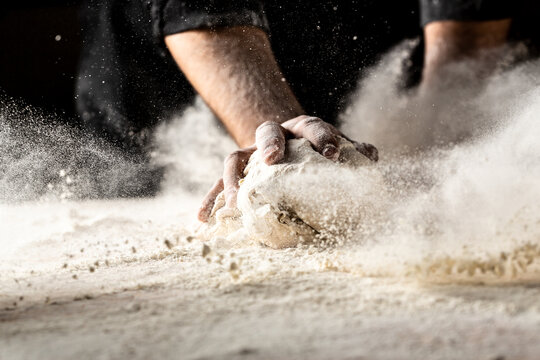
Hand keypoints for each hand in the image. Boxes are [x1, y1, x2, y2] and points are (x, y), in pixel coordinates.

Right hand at [197, 115, 377, 221]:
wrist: (287, 143)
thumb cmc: (316, 152)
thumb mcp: (335, 149)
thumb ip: (353, 151)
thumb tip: (371, 157)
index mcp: (300, 130)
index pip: (310, 126)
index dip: (320, 137)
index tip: (331, 153)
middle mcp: (272, 138)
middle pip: (266, 132)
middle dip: (270, 144)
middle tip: (272, 159)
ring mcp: (250, 156)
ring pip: (235, 160)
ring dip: (232, 180)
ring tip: (234, 203)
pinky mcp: (235, 174)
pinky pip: (218, 185)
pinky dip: (210, 201)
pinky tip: (201, 220)